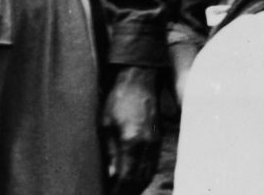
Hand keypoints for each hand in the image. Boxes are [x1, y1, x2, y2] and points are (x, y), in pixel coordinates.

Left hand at [102, 65, 160, 194]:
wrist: (138, 80)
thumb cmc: (117, 99)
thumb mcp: (105, 124)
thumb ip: (109, 152)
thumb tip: (111, 176)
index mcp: (132, 142)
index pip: (126, 178)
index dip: (117, 191)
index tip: (108, 194)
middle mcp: (148, 146)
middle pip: (140, 181)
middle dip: (127, 192)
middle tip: (113, 193)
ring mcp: (156, 143)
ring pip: (148, 175)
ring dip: (136, 187)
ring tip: (122, 190)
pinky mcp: (159, 139)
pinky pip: (153, 165)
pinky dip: (144, 176)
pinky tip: (133, 179)